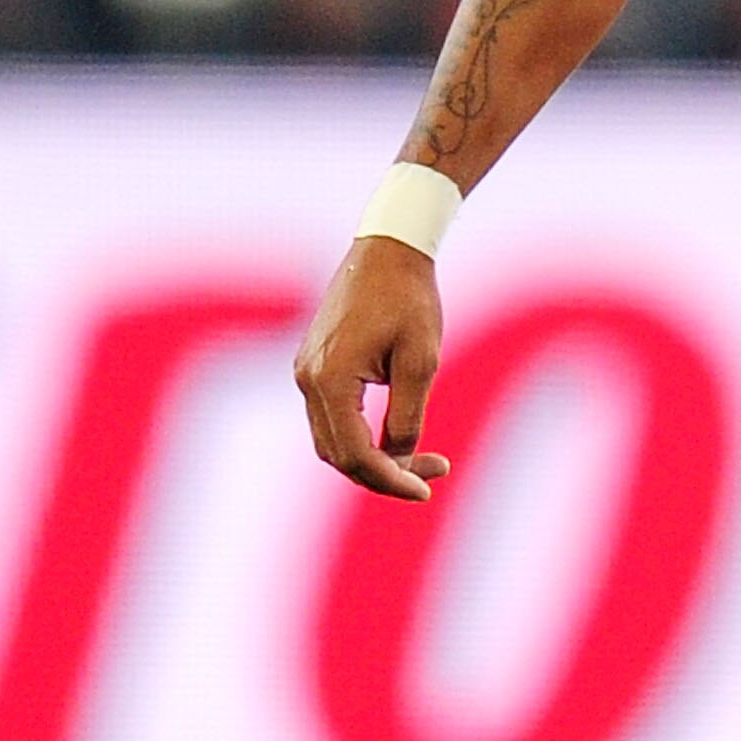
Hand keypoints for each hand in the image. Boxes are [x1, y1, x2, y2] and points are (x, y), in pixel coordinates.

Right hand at [293, 236, 451, 498]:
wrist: (387, 251)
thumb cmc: (410, 300)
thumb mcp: (421, 361)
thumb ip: (408, 415)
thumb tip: (400, 457)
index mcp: (331, 380)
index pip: (356, 454)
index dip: (392, 479)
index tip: (427, 489)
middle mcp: (308, 380)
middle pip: (339, 455)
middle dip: (385, 473)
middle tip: (435, 472)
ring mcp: (306, 372)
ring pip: (332, 440)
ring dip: (373, 458)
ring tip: (422, 459)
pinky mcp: (314, 366)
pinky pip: (332, 418)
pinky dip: (361, 436)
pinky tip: (397, 436)